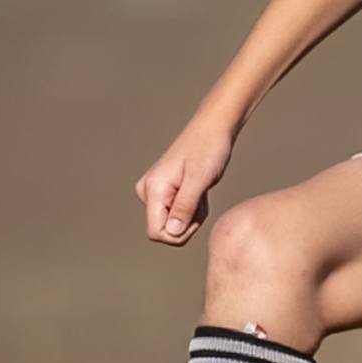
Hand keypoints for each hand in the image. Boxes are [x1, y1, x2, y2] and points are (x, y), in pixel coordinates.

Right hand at [135, 116, 234, 244]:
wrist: (213, 129)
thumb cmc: (208, 148)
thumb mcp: (200, 179)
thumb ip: (185, 207)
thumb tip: (172, 233)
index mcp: (152, 189)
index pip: (156, 233)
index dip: (179, 233)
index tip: (196, 216)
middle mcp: (148, 193)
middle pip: (165, 231)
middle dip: (188, 224)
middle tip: (202, 200)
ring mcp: (155, 193)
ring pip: (174, 224)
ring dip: (193, 215)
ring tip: (202, 193)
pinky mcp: (165, 193)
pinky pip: (178, 215)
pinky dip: (193, 209)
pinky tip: (200, 192)